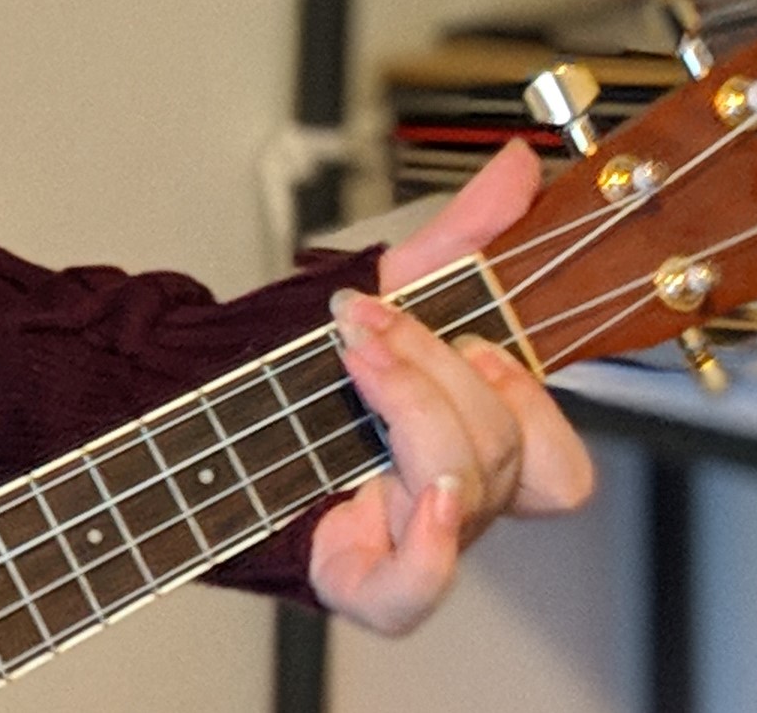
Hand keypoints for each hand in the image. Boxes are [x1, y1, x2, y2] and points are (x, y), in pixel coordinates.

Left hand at [305, 141, 596, 634]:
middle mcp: (450, 509)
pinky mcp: (351, 577)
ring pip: (463, 493)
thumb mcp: (389, 288)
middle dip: (438, 375)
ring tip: (352, 351)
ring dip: (411, 407)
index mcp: (472, 453)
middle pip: (504, 459)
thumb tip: (519, 164)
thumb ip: (463, 234)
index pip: (561, 468)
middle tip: (369, 328)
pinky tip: (421, 496)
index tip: (473, 337)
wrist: (195, 399)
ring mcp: (404, 547)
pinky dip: (431, 550)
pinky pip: (415, 592)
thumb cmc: (304, 362)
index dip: (531, 402)